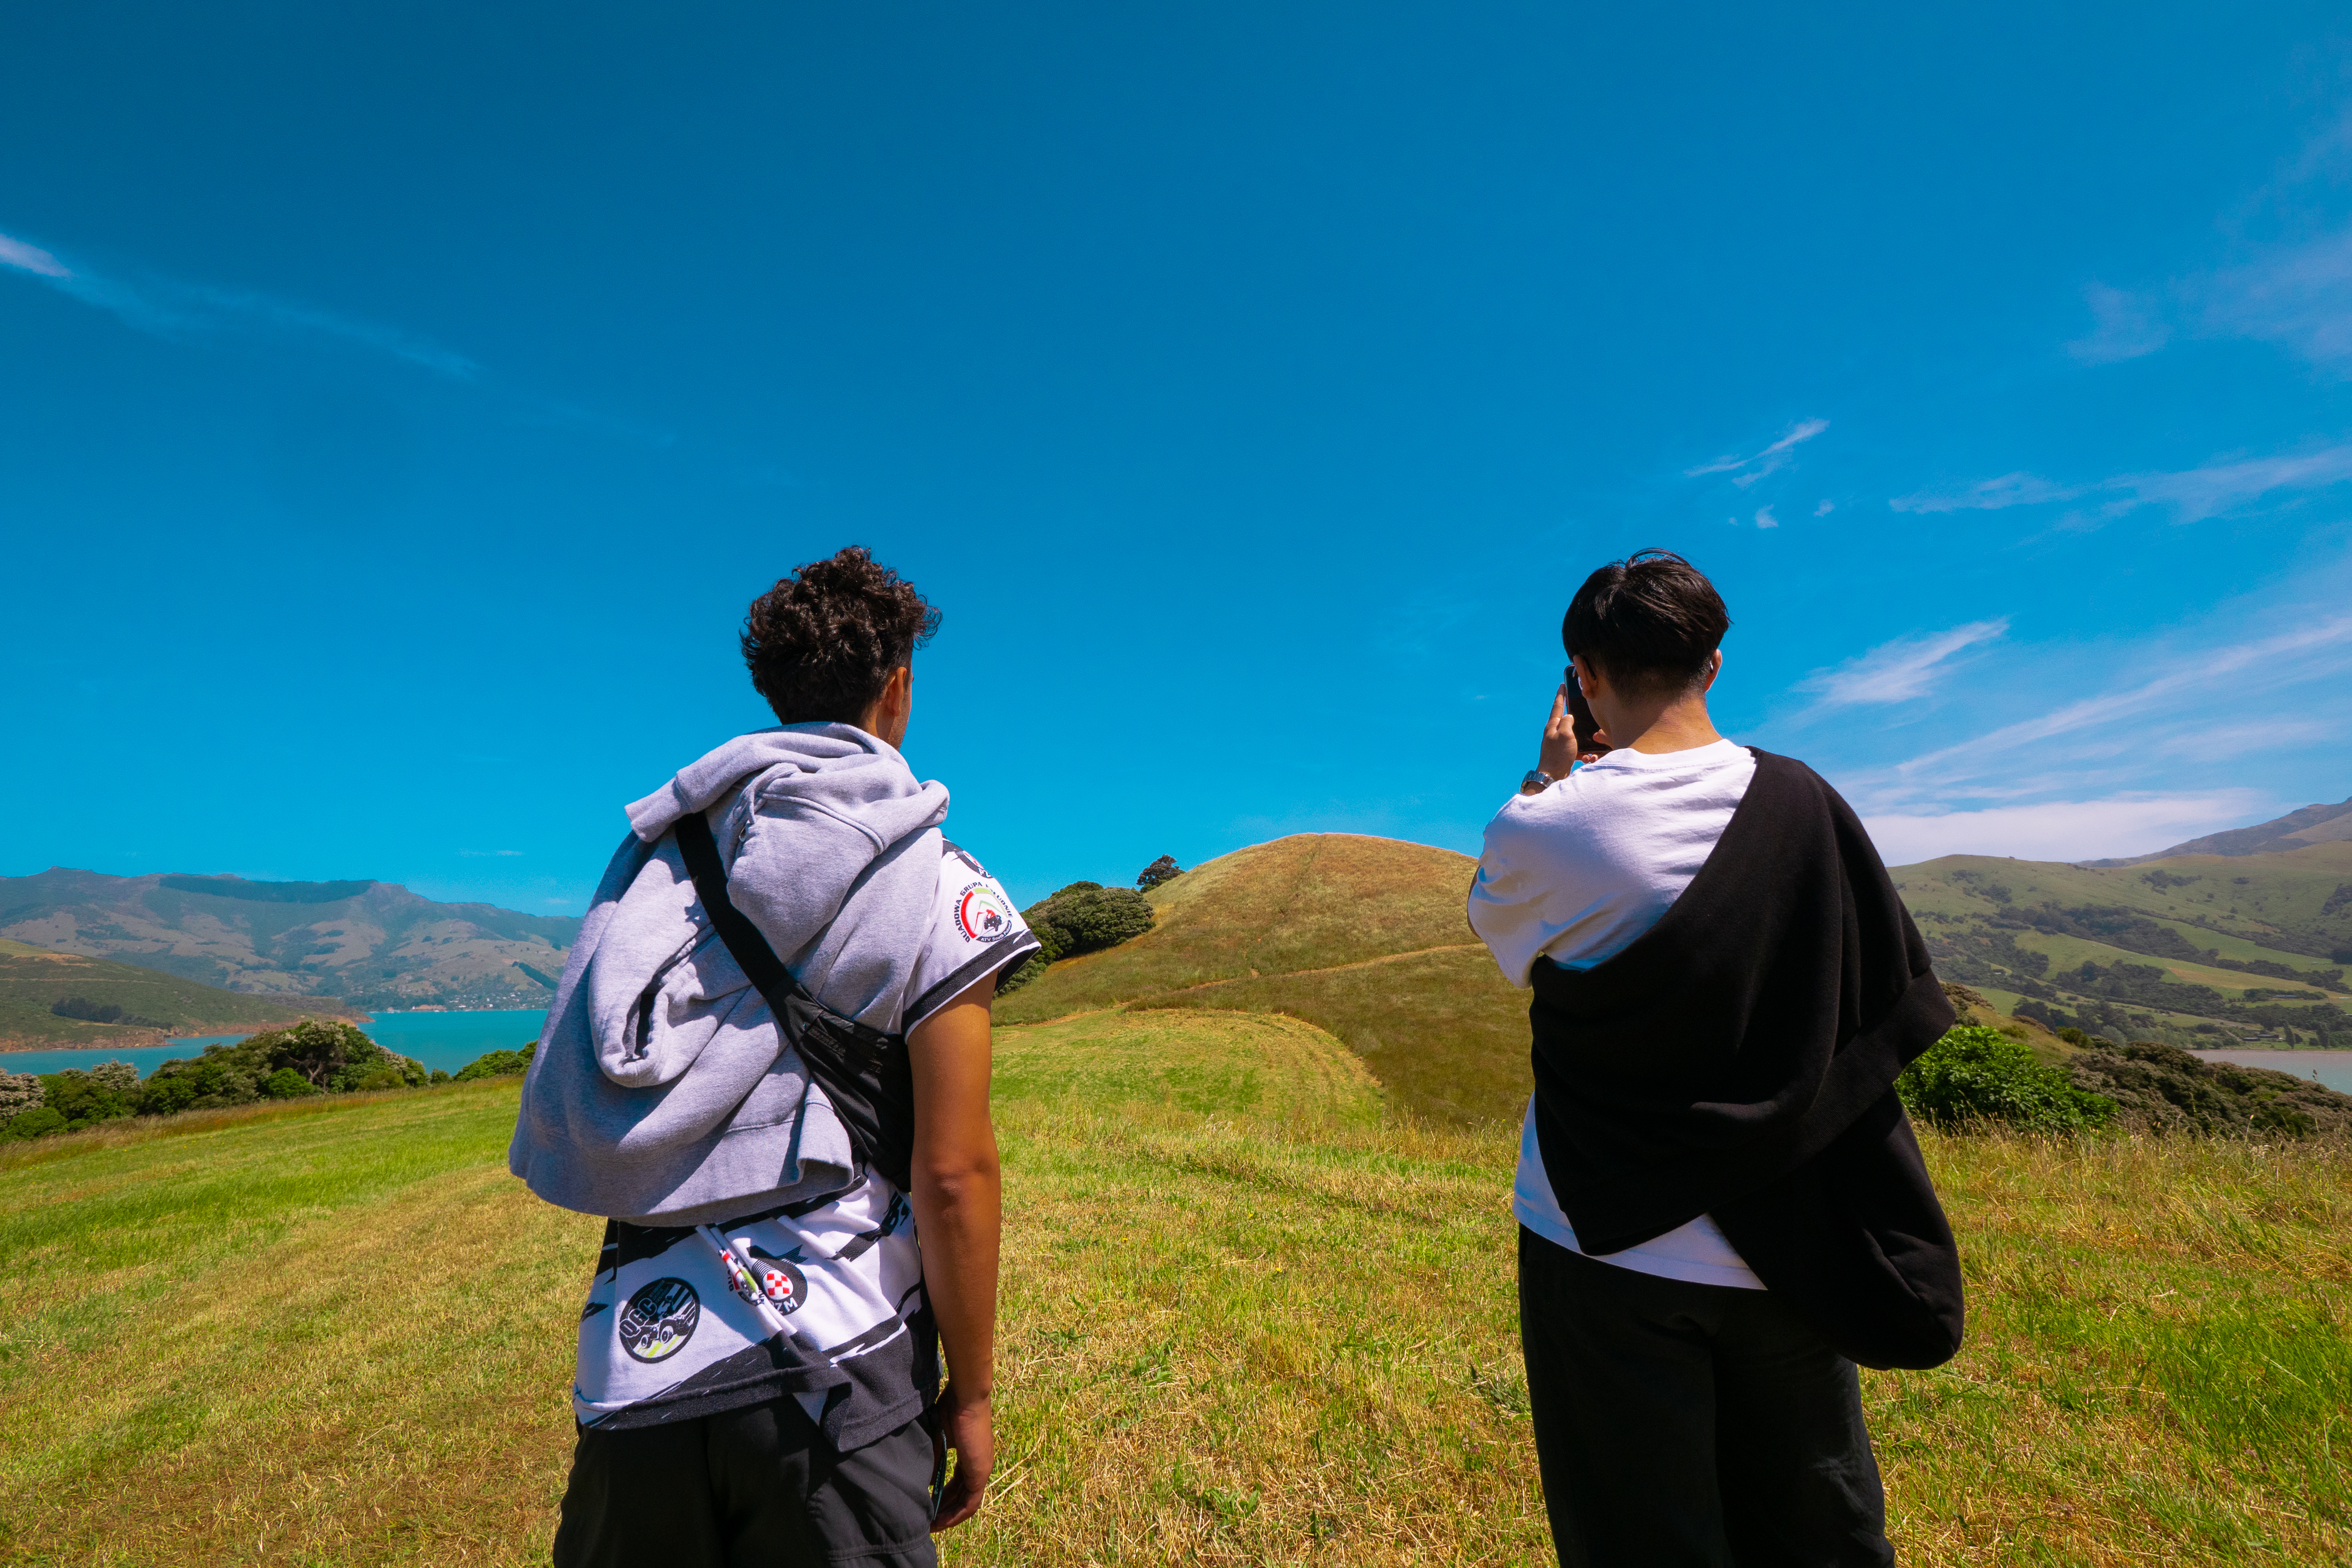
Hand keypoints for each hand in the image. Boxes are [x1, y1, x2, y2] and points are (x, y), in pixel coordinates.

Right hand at [931, 1384, 993, 1531]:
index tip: (928, 1505)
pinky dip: (957, 1514)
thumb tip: (923, 1480)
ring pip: (967, 1503)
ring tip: (932, 1526)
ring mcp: (981, 1470)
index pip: (958, 1483)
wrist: (966, 1398)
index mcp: (969, 1456)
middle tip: (928, 1522)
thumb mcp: (938, 1438)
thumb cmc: (951, 1409)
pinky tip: (942, 1521)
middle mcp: (978, 1465)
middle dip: (945, 1510)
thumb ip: (933, 1460)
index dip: (943, 1496)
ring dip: (949, 1516)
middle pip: (962, 1496)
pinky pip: (970, 1503)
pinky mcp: (980, 1472)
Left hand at [1536, 683, 1581, 782]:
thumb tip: (1569, 716)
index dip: (1561, 695)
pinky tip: (1587, 758)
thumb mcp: (1564, 734)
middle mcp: (1554, 734)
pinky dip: (1583, 753)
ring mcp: (1558, 744)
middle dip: (1573, 715)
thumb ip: (1567, 722)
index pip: (1557, 706)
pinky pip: (1576, 750)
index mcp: (1552, 726)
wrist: (1553, 776)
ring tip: (1590, 743)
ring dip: (1583, 739)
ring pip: (1573, 736)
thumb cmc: (1558, 755)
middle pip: (1565, 720)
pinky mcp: (1563, 754)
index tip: (1562, 685)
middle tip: (1579, 707)